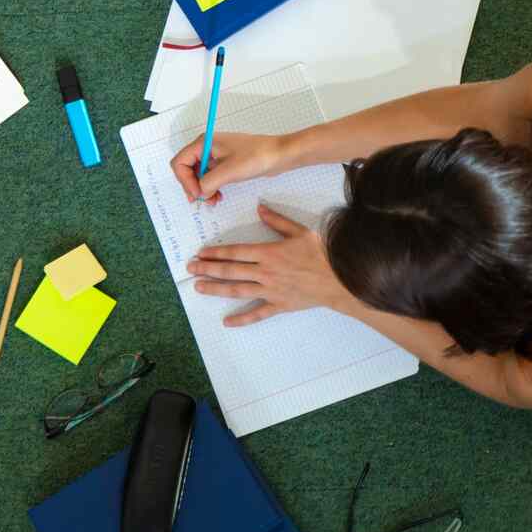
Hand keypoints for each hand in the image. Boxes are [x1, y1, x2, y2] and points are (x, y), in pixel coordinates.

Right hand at [169, 131, 287, 204]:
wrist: (279, 155)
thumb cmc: (257, 156)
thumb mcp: (228, 171)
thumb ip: (208, 183)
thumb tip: (199, 193)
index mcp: (203, 143)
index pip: (180, 162)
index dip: (184, 180)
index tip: (197, 194)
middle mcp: (206, 147)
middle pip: (186, 169)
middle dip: (192, 186)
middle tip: (203, 200)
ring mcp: (216, 155)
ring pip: (198, 175)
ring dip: (202, 189)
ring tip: (213, 200)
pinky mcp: (225, 163)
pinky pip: (210, 177)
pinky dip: (211, 188)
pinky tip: (218, 195)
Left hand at [184, 204, 350, 325]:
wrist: (341, 278)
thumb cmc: (322, 253)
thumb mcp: (299, 231)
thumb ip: (277, 221)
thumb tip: (259, 209)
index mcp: (268, 252)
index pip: (235, 252)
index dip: (215, 253)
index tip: (200, 254)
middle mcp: (265, 272)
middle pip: (230, 270)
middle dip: (208, 269)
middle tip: (190, 269)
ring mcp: (270, 290)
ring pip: (237, 290)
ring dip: (216, 289)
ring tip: (199, 288)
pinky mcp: (279, 305)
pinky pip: (258, 313)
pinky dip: (242, 319)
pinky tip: (227, 322)